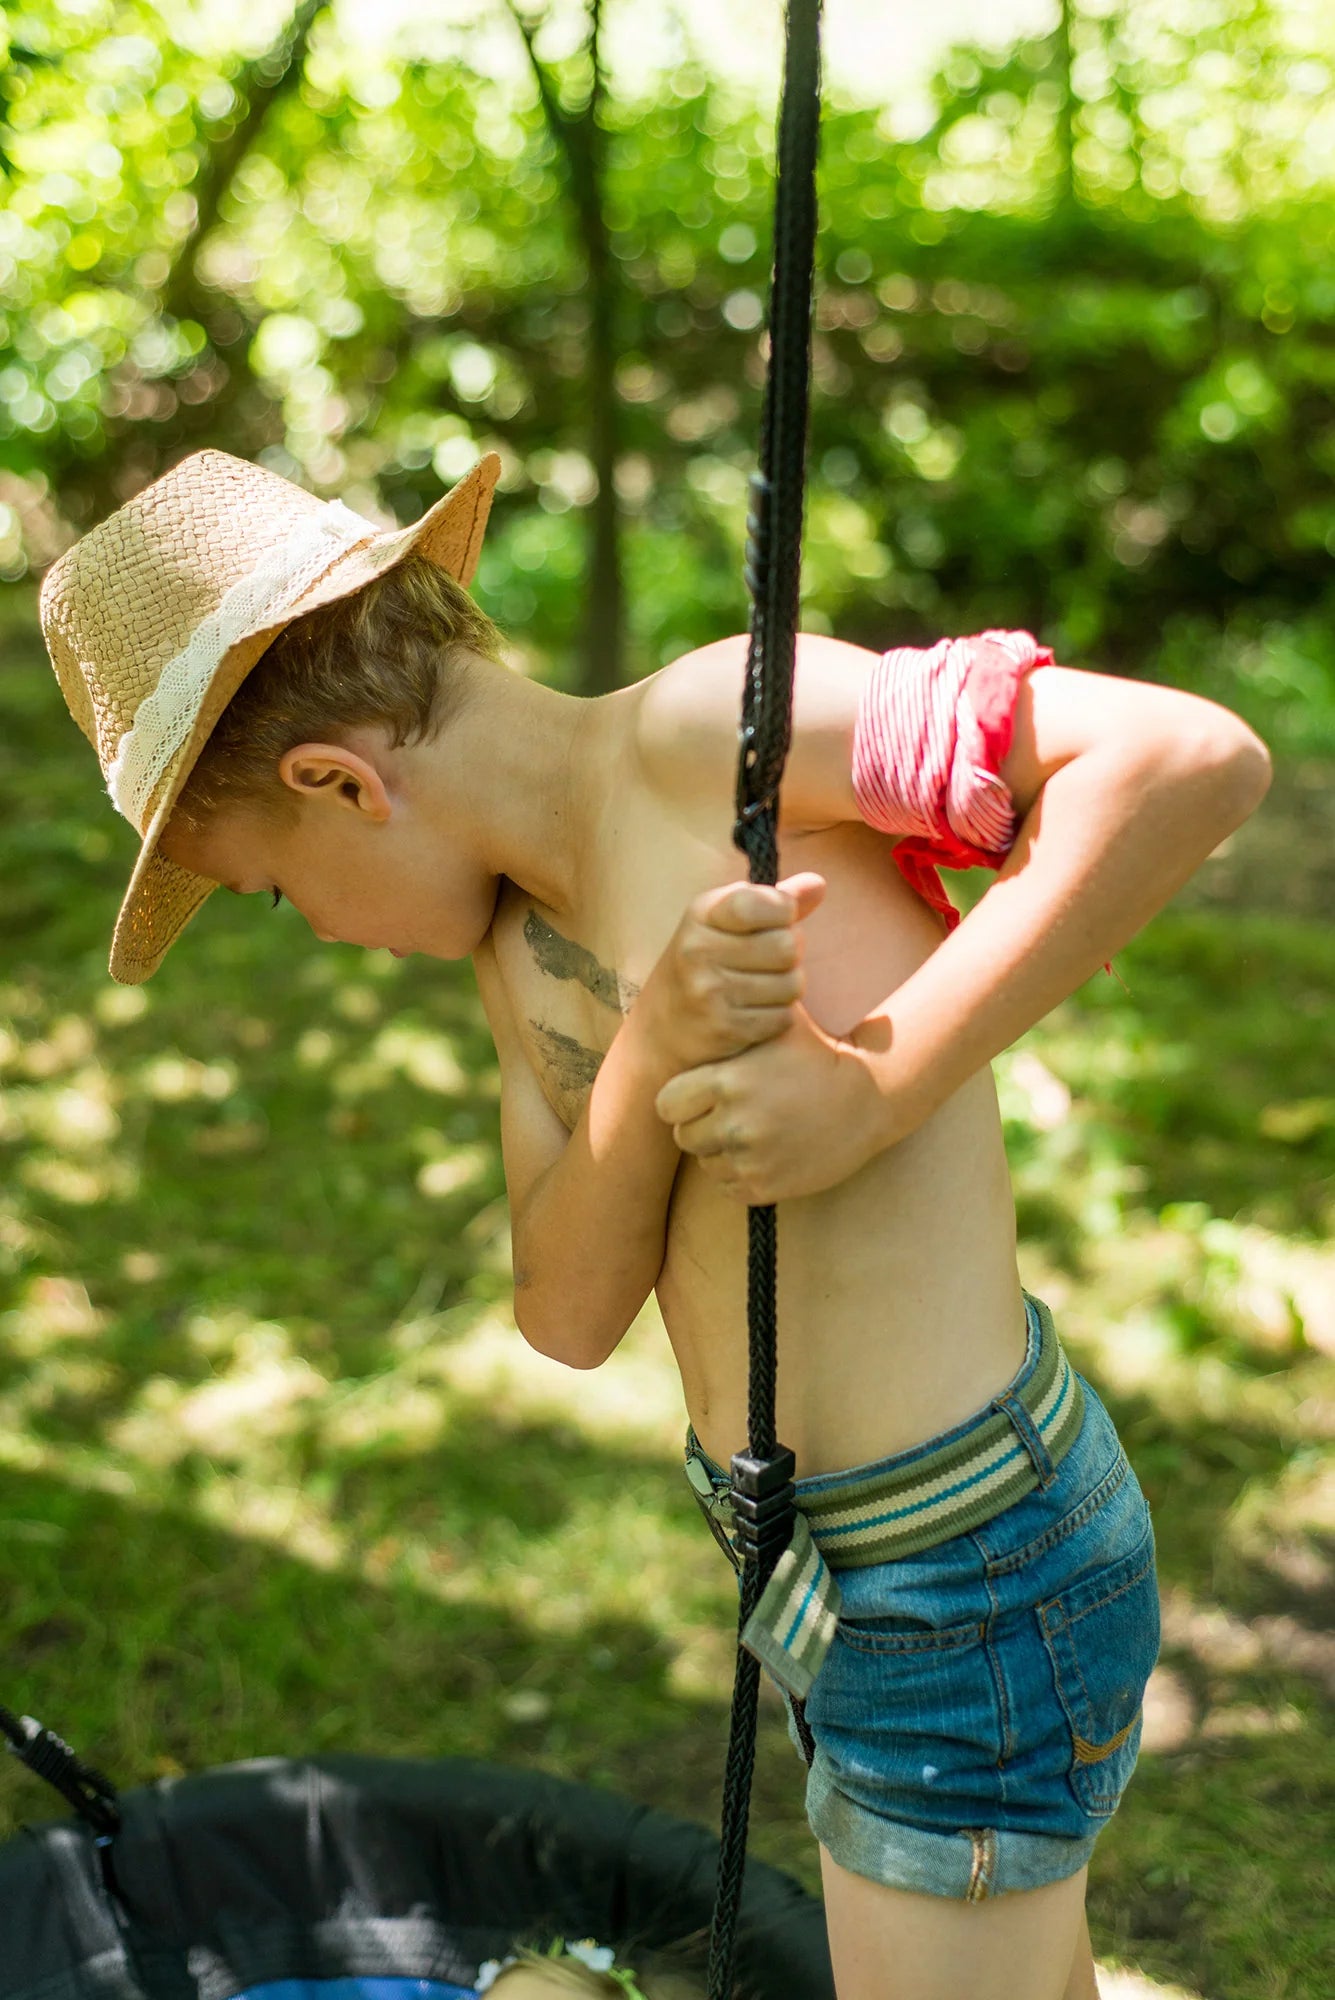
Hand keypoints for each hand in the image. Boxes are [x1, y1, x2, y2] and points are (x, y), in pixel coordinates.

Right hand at [633, 872, 826, 1078]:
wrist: (661, 1028)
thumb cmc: (706, 963)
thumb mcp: (727, 922)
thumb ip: (774, 901)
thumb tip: (819, 884)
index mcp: (702, 915)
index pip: (759, 902)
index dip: (783, 911)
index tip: (778, 919)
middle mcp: (699, 950)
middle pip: (787, 946)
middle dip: (791, 954)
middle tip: (773, 960)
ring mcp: (708, 991)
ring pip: (791, 984)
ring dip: (788, 988)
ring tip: (765, 986)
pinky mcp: (722, 1027)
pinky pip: (782, 1018)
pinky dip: (778, 1017)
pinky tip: (757, 1012)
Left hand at [654, 1004, 889, 1204]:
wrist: (870, 1097)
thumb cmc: (818, 1054)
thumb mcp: (777, 1025)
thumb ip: (737, 1015)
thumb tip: (710, 983)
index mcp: (727, 1082)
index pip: (666, 1104)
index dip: (680, 1100)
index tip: (700, 1095)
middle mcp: (734, 1123)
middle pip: (684, 1136)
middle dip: (701, 1126)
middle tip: (729, 1114)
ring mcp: (751, 1159)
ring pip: (706, 1163)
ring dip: (720, 1151)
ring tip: (751, 1132)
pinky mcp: (767, 1186)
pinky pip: (728, 1188)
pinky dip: (739, 1175)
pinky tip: (762, 1154)